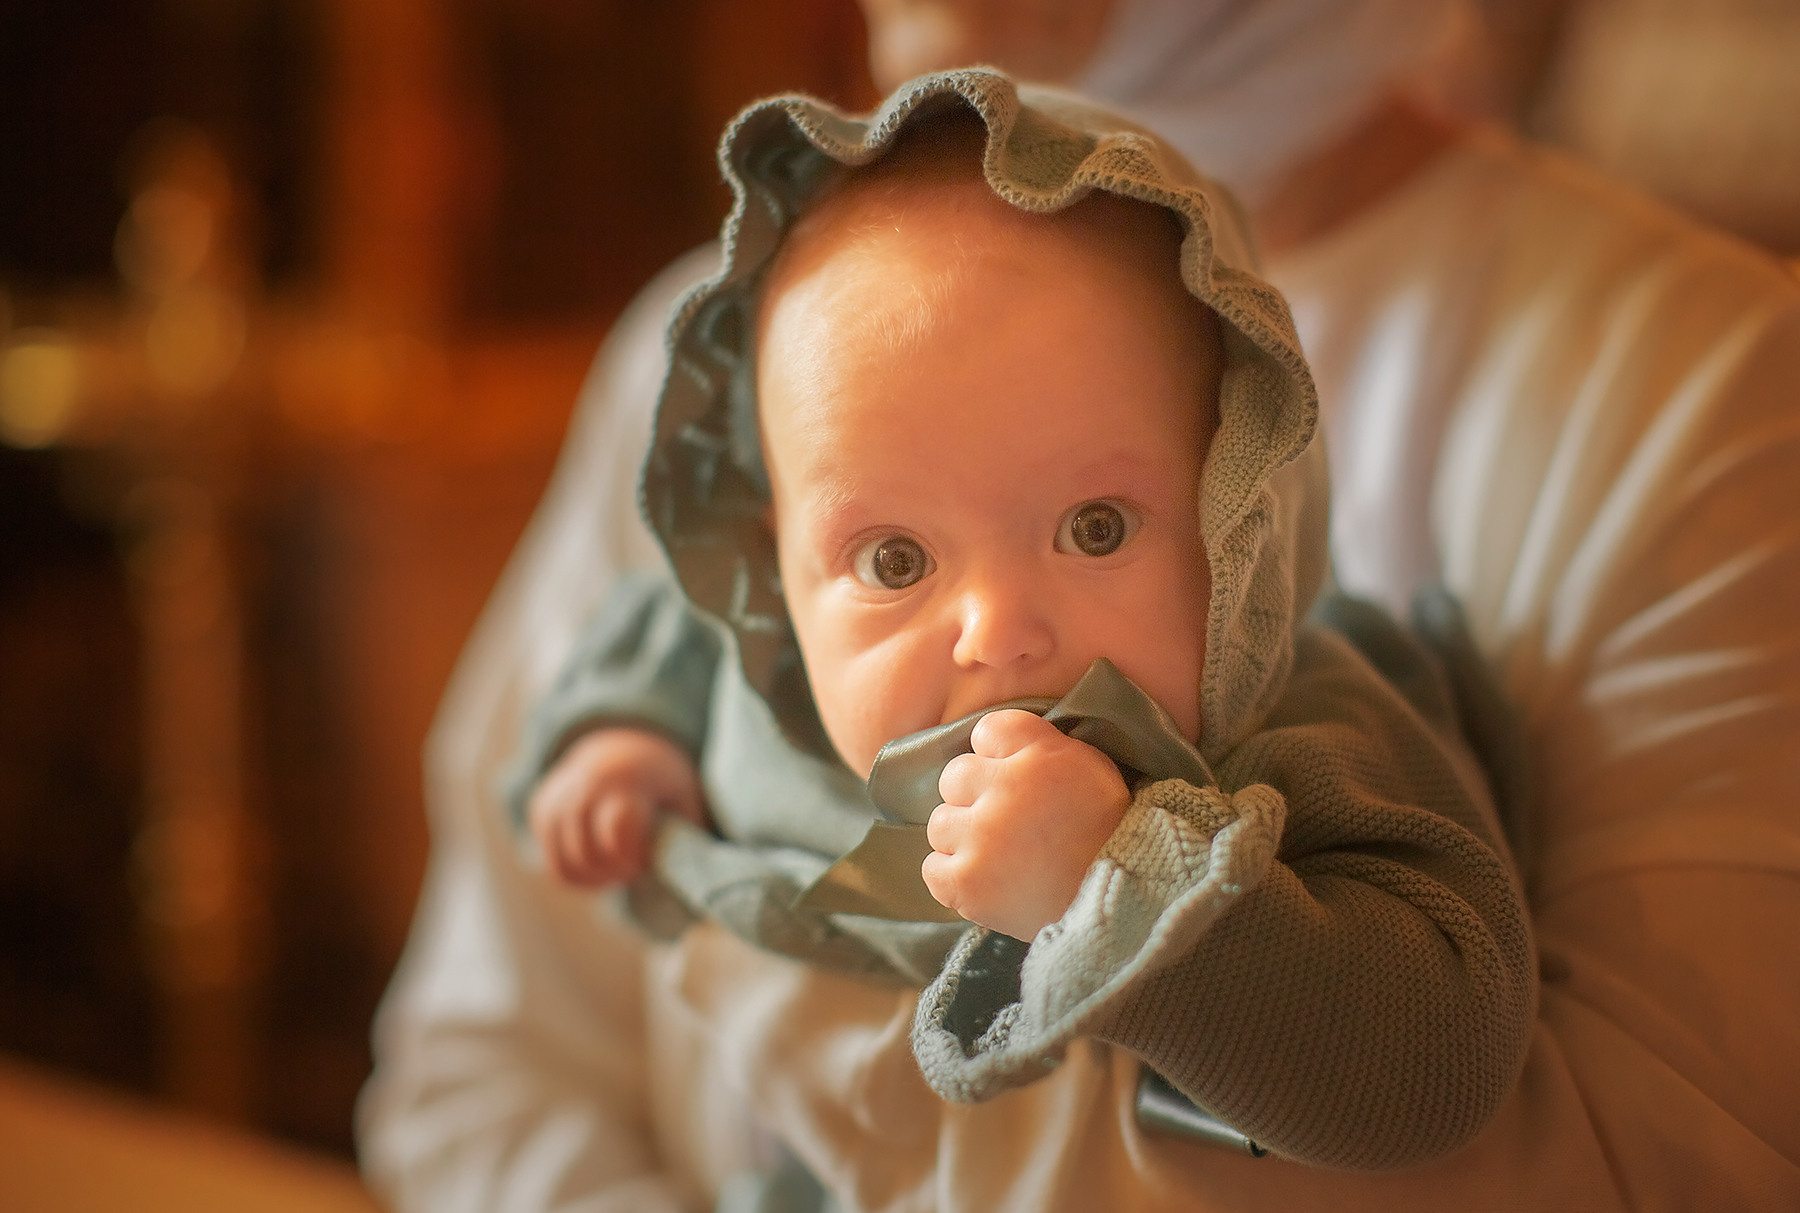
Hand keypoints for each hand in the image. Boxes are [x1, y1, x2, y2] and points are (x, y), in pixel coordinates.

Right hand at [527, 727, 705, 887]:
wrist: (624, 746)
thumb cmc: (661, 783)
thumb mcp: (685, 799)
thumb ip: (685, 834)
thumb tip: (685, 874)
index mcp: (625, 779)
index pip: (617, 830)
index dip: (633, 856)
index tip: (648, 859)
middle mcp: (583, 785)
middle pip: (587, 855)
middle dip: (615, 873)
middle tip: (636, 867)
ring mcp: (557, 798)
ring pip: (565, 866)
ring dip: (596, 879)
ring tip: (620, 866)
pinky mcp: (542, 812)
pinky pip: (556, 865)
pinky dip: (580, 876)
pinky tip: (602, 864)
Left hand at [922, 709, 1129, 940]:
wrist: (1121, 904)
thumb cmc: (1107, 833)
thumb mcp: (1091, 769)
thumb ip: (1043, 748)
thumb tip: (997, 743)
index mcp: (1040, 755)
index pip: (988, 730)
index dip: (996, 754)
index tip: (1012, 775)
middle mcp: (1005, 789)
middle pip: (954, 775)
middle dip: (974, 796)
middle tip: (1005, 822)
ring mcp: (981, 836)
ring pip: (940, 822)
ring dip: (963, 837)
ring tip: (998, 856)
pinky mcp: (966, 881)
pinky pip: (932, 867)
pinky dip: (953, 875)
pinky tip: (984, 880)